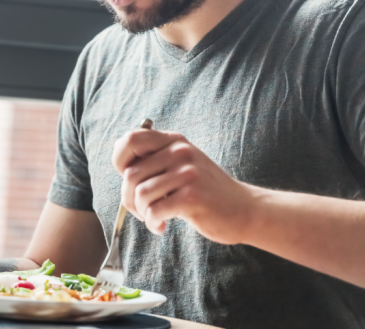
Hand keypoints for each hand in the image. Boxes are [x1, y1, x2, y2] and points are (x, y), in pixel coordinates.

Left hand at [112, 128, 256, 243]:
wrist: (244, 209)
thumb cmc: (206, 191)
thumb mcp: (183, 164)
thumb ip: (156, 159)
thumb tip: (119, 159)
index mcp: (174, 141)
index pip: (131, 139)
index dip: (120, 160)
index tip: (129, 180)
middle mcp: (180, 152)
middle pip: (130, 174)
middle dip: (129, 199)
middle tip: (142, 211)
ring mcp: (187, 173)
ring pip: (140, 194)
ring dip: (141, 213)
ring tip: (154, 218)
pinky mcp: (192, 197)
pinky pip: (154, 211)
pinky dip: (152, 223)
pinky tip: (161, 226)